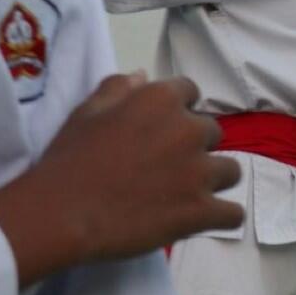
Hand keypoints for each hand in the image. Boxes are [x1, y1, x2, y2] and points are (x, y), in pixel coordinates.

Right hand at [0, 75, 241, 287]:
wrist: (61, 213)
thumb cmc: (69, 160)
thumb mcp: (85, 113)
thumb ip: (118, 89)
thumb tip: (143, 75)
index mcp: (161, 101)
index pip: (190, 92)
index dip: (179, 110)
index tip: (163, 129)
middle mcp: (188, 130)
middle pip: (212, 133)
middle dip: (195, 147)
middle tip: (166, 167)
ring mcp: (200, 172)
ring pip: (230, 171)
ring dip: (212, 181)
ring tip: (183, 195)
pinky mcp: (202, 210)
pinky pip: (234, 213)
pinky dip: (223, 217)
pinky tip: (203, 219)